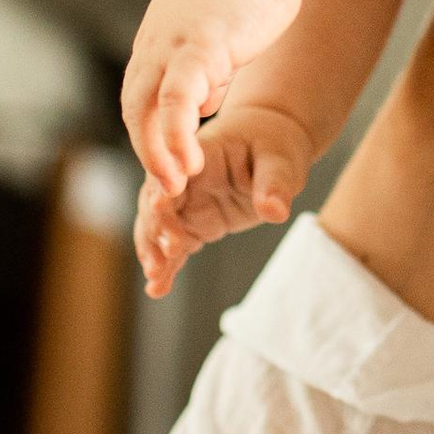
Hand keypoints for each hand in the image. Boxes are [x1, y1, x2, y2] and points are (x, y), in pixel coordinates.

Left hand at [121, 0, 303, 195]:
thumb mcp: (216, 37)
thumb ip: (204, 71)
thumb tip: (200, 105)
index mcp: (158, 42)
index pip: (139, 98)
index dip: (149, 135)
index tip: (167, 166)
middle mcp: (156, 44)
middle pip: (133, 108)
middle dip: (146, 152)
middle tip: (164, 189)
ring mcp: (173, 44)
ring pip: (147, 108)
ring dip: (156, 151)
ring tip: (175, 183)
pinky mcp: (199, 45)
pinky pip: (176, 98)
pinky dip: (176, 131)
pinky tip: (190, 156)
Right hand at [134, 101, 316, 296]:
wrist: (272, 144)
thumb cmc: (275, 145)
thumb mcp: (280, 161)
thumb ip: (274, 184)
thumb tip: (275, 212)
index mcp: (199, 153)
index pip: (174, 171)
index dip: (164, 189)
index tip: (158, 208)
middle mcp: (183, 177)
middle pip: (157, 202)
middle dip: (156, 228)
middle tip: (164, 255)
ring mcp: (186, 201)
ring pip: (158, 227)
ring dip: (154, 251)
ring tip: (156, 278)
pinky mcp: (194, 222)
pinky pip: (175, 245)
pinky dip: (166, 265)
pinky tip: (157, 289)